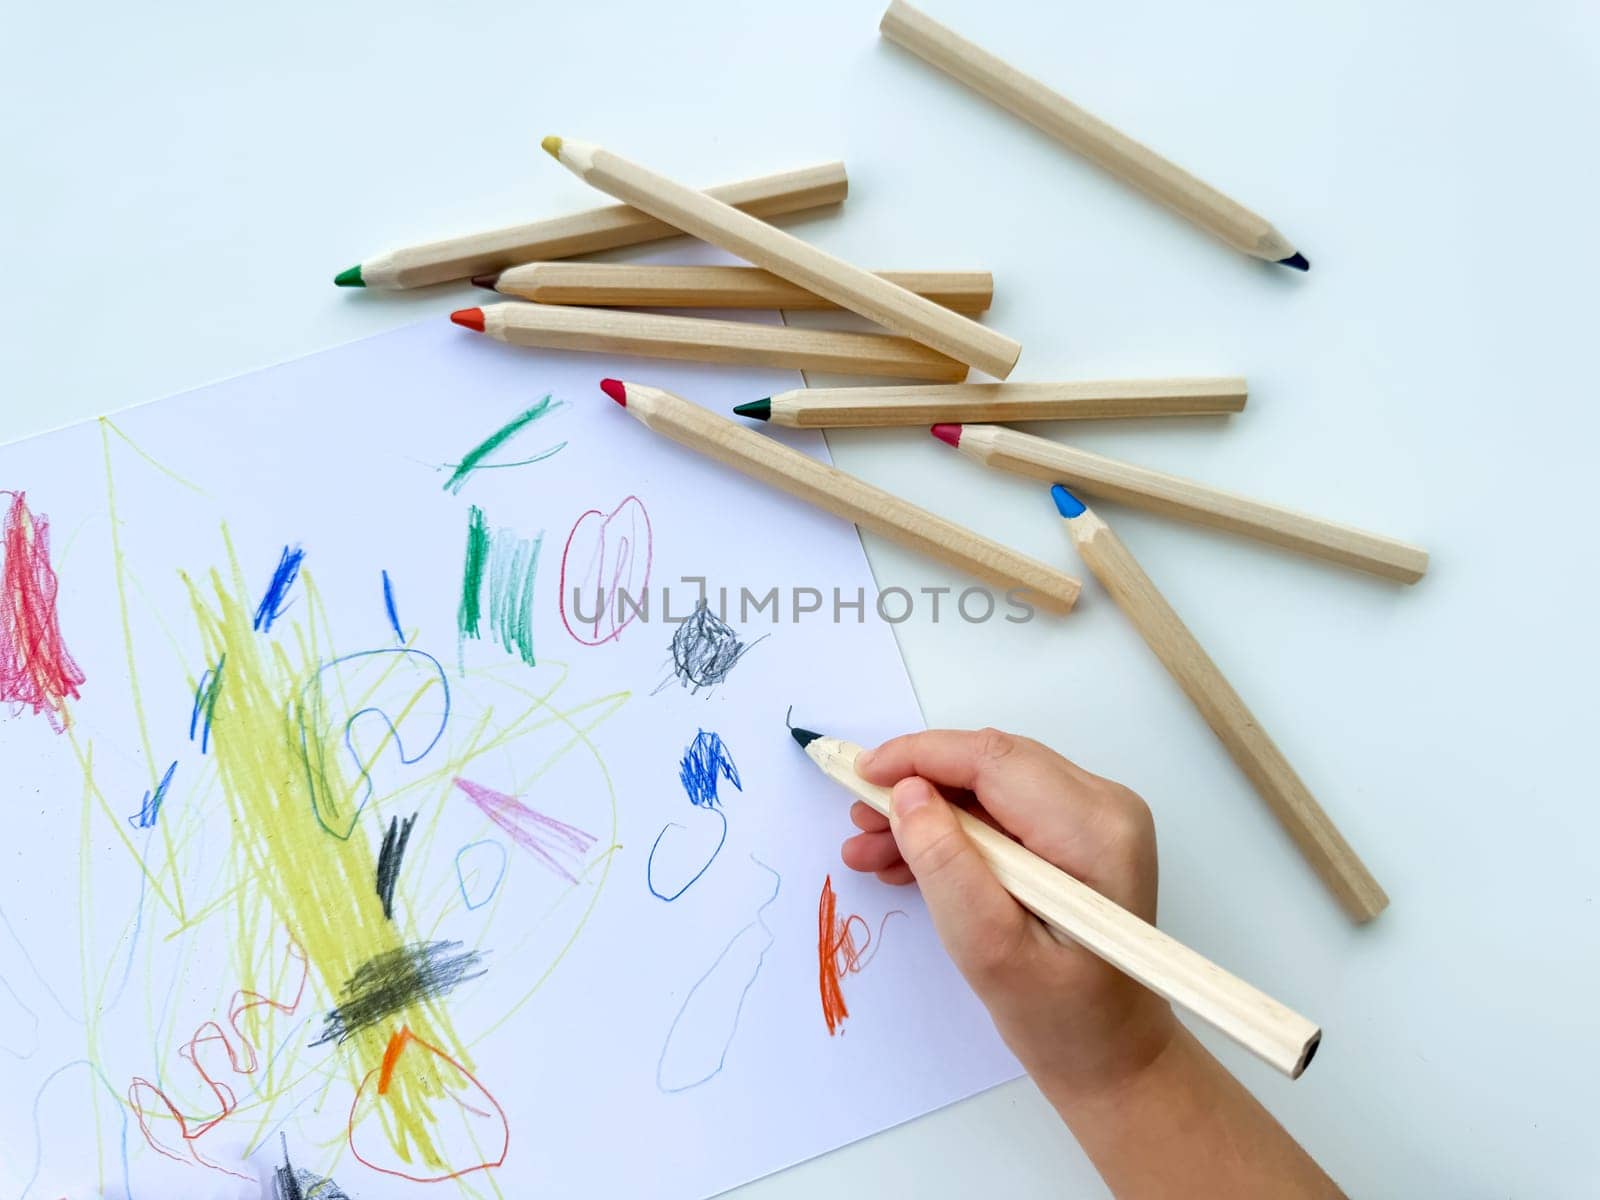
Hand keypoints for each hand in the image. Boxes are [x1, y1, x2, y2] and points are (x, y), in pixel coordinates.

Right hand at [842, 728, 1176, 1096]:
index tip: (858, 774)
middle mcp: (1104, 807)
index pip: (994, 761)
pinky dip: (952, 830)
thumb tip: (907, 793)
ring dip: (926, 812)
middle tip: (856, 821)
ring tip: (868, 849)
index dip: (919, 757)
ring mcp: (1093, 818)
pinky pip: (1001, 811)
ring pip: (989, 786)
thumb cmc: (1062, 1019)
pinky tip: (903, 860)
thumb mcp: (990, 949)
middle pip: (990, 766)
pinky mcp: (1075, 834)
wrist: (1111, 1055)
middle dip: (916, 788)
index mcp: (1095, 830)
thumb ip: (945, 865)